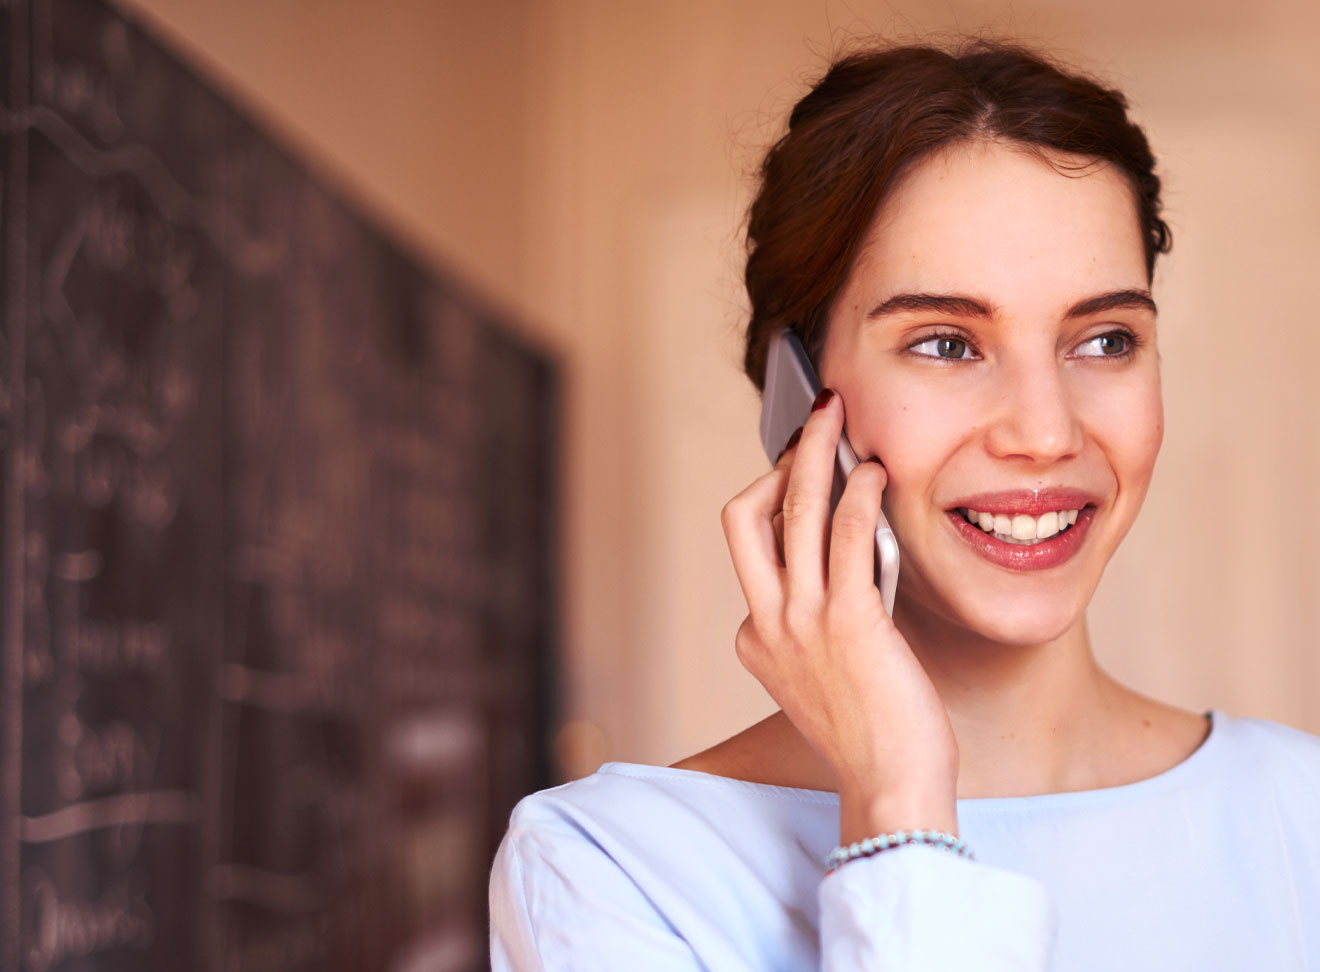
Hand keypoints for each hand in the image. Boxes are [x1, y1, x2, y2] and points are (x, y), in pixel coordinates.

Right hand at [722, 389, 959, 842]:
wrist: (892, 786)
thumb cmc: (873, 732)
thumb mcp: (826, 668)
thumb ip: (824, 613)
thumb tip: (853, 547)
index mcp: (755, 637)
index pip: (750, 549)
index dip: (777, 500)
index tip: (809, 471)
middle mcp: (766, 624)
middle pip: (743, 517)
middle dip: (778, 460)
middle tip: (812, 422)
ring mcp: (801, 622)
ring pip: (792, 513)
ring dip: (815, 455)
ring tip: (838, 418)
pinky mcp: (849, 622)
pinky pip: (845, 536)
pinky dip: (857, 494)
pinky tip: (875, 473)